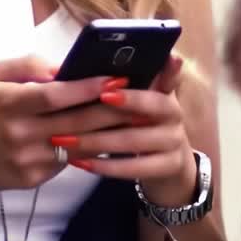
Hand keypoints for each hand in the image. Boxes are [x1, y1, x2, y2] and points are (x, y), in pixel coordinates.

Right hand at [0, 56, 129, 191]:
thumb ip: (27, 65)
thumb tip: (63, 68)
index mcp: (8, 103)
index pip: (55, 95)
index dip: (88, 87)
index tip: (116, 77)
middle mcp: (19, 133)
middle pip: (75, 122)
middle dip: (111, 109)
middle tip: (138, 96)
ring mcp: (26, 159)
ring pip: (77, 145)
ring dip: (107, 131)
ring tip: (133, 116)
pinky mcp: (31, 179)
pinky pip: (67, 162)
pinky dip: (86, 148)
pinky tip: (104, 136)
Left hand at [55, 53, 198, 205]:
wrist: (168, 162)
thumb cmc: (140, 123)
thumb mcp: (136, 100)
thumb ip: (115, 84)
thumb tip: (66, 72)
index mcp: (165, 90)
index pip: (165, 76)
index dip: (156, 72)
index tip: (114, 85)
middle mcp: (175, 113)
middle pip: (147, 107)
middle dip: (110, 109)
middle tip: (76, 112)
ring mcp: (175, 141)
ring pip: (133, 140)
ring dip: (97, 140)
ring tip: (65, 140)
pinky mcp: (169, 167)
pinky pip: (134, 168)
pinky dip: (105, 166)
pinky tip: (80, 162)